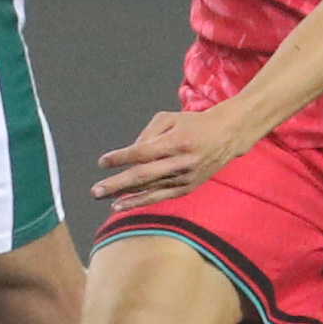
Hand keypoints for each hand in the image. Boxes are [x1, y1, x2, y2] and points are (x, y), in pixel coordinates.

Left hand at [91, 104, 254, 205]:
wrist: (227, 136)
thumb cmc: (192, 123)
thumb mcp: (169, 118)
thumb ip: (147, 134)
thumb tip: (128, 154)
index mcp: (176, 142)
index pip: (143, 153)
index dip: (121, 158)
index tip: (103, 162)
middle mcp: (181, 162)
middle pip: (143, 176)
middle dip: (117, 184)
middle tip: (95, 190)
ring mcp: (185, 178)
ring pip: (150, 190)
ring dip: (124, 196)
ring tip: (102, 197)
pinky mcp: (188, 188)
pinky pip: (160, 197)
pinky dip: (140, 202)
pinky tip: (122, 205)